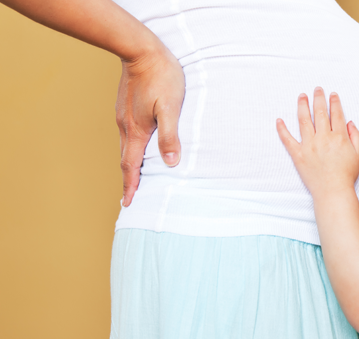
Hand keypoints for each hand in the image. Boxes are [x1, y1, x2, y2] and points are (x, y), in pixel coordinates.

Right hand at [116, 46, 184, 206]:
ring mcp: (123, 115)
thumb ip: (170, 135)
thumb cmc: (161, 77)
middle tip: (130, 197)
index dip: (131, 186)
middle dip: (129, 179)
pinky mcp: (126, 106)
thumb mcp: (171, 107)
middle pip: (126, 159)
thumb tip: (171, 162)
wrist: (140, 49)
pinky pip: (128, 133)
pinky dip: (132, 147)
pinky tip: (139, 145)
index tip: (128, 204)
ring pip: (126, 145)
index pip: (131, 166)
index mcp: (136, 130)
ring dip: (130, 163)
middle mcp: (126, 125)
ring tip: (135, 176)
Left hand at [276, 87, 358, 198]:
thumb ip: (356, 136)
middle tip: (317, 89)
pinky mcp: (298, 155)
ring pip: (304, 120)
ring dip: (302, 106)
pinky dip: (282, 129)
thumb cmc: (346, 174)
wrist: (333, 191)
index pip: (336, 114)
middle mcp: (323, 138)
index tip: (332, 94)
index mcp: (339, 137)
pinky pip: (287, 139)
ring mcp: (309, 145)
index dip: (334, 102)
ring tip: (302, 96)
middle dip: (318, 98)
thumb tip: (350, 122)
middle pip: (320, 113)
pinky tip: (279, 120)